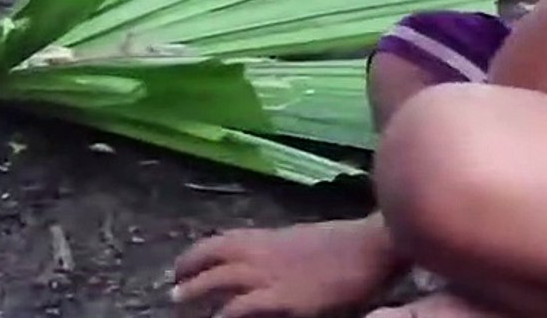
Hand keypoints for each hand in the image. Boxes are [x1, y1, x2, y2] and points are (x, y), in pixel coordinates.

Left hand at [172, 219, 400, 317]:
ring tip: (177, 299)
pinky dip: (226, 314)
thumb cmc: (345, 246)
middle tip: (173, 286)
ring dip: (195, 288)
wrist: (372, 245)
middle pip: (211, 255)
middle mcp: (262, 252)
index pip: (221, 241)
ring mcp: (271, 275)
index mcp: (267, 238)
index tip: (183, 264)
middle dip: (188, 269)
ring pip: (218, 279)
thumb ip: (277, 254)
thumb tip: (260, 266)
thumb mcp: (303, 244)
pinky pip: (243, 307)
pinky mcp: (284, 299)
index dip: (197, 253)